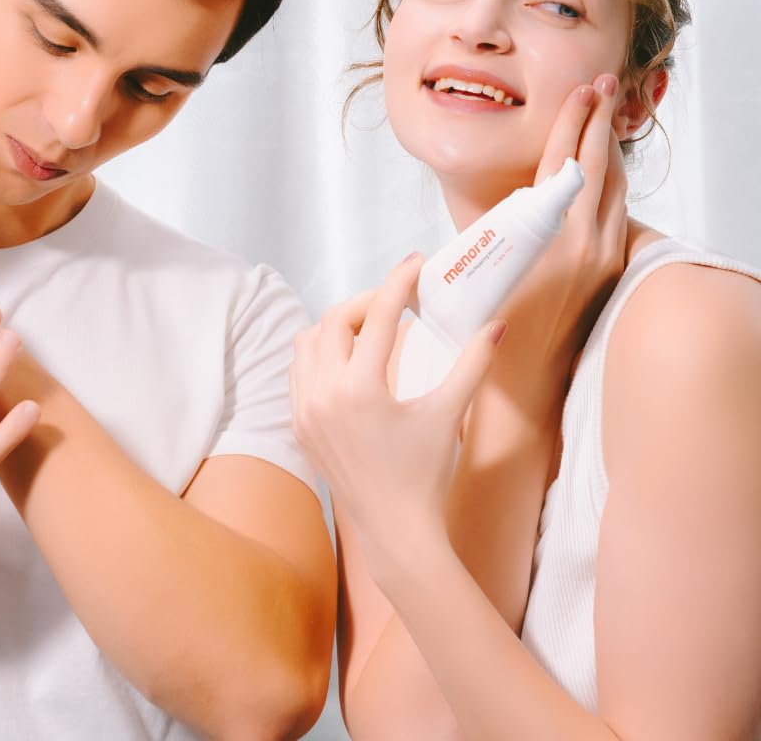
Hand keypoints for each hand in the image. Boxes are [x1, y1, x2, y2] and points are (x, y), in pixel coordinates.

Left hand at [291, 254, 504, 569]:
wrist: (395, 531)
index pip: (379, 316)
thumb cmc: (425, 475)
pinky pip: (298, 371)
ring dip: (337, 326)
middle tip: (396, 302)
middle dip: (366, 302)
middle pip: (335, 319)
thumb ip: (472, 364)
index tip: (415, 263)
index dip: (399, 282)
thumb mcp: (447, 414)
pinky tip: (348, 361)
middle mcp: (323, 395)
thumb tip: (496, 325)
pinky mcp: (299, 425)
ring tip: (371, 331)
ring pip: (308, 341)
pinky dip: (319, 354)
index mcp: (361, 389)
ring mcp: (305, 411)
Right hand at [499, 74, 627, 371]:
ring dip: (610, 151)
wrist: (525, 390)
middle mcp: (585, 246)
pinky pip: (619, 214)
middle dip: (600, 122)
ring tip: (603, 120)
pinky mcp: (609, 273)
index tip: (580, 89)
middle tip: (601, 86)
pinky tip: (604, 175)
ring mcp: (603, 260)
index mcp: (547, 241)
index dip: (572, 122)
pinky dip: (612, 184)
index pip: (565, 164)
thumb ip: (495, 231)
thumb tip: (507, 199)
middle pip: (601, 168)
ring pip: (617, 189)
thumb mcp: (479, 273)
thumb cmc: (488, 336)